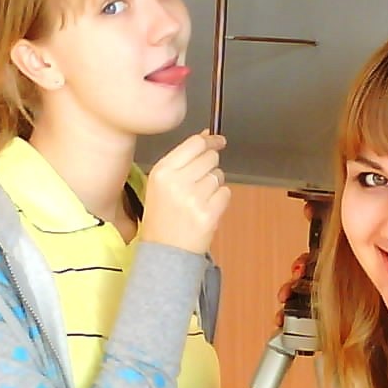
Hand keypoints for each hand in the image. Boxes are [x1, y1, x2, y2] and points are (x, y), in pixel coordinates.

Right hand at [139, 131, 230, 255]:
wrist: (164, 251)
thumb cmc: (163, 216)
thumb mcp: (162, 183)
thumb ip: (183, 159)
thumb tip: (206, 136)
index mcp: (162, 171)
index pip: (194, 144)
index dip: (210, 141)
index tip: (218, 141)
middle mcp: (177, 182)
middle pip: (210, 158)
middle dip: (211, 166)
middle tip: (201, 182)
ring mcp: (193, 198)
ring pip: (219, 176)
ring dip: (214, 185)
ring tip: (199, 200)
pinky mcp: (208, 213)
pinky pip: (225, 193)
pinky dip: (220, 200)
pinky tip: (206, 209)